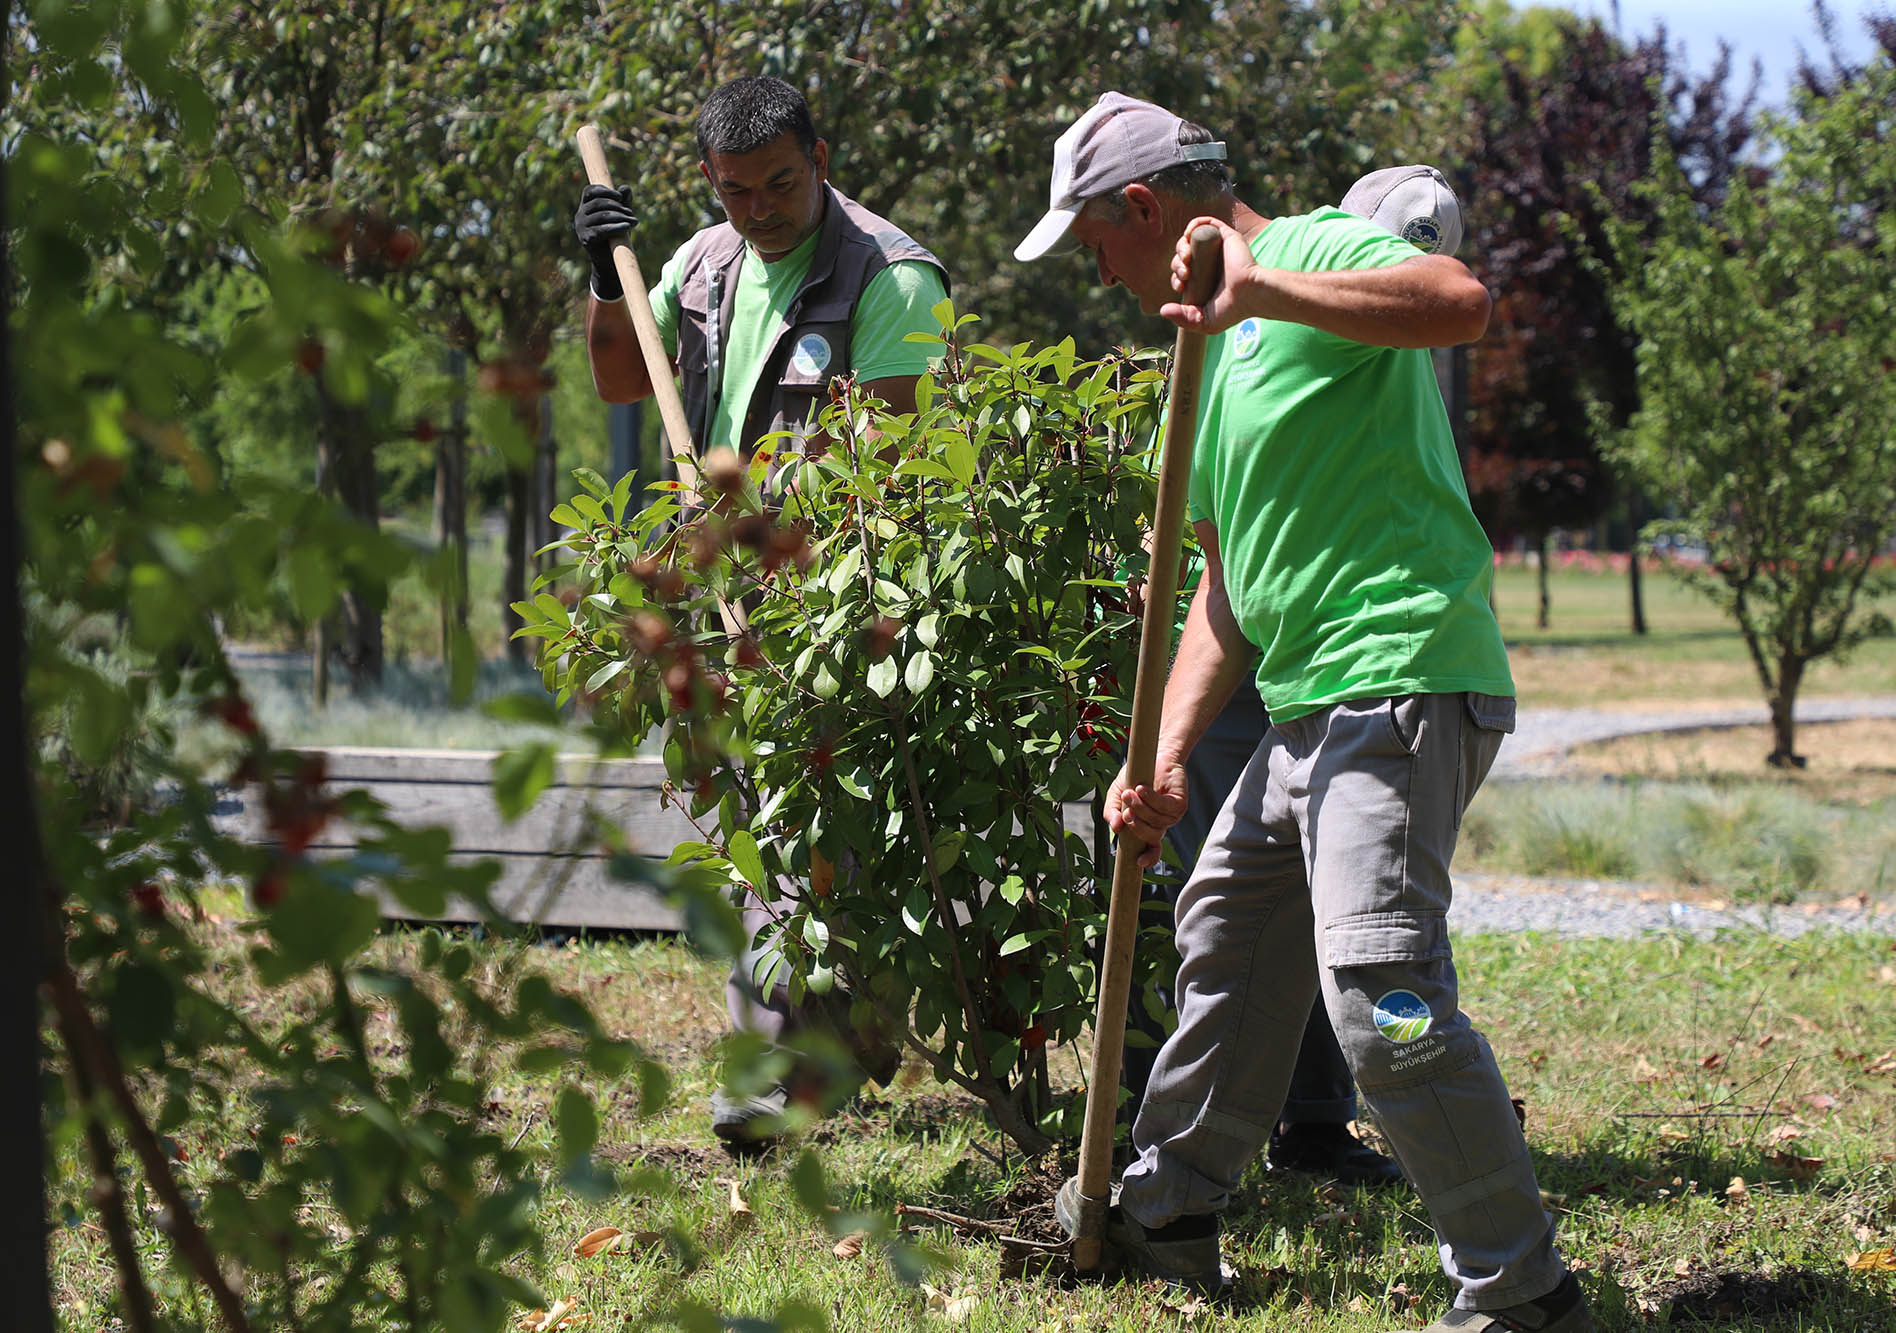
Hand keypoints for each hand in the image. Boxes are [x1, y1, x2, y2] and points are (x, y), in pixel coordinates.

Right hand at [574, 184, 636, 298]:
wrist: (610, 262)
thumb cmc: (615, 236)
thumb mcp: (621, 216)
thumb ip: (623, 202)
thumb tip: (625, 187)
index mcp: (585, 207)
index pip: (590, 191)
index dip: (604, 190)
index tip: (620, 197)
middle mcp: (580, 215)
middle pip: (598, 203)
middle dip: (617, 206)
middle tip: (631, 213)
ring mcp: (581, 228)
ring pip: (601, 215)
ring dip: (620, 216)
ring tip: (634, 221)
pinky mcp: (586, 239)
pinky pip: (601, 230)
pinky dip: (616, 227)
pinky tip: (627, 226)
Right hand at [1104, 758, 1188, 868]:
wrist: (1152, 756)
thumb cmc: (1135, 776)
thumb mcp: (1116, 794)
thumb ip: (1111, 811)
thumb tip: (1115, 827)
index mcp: (1148, 826)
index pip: (1152, 849)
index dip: (1148, 857)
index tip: (1139, 862)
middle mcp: (1161, 824)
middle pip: (1152, 837)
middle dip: (1137, 826)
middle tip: (1126, 811)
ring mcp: (1172, 815)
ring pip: (1157, 822)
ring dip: (1141, 808)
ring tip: (1130, 792)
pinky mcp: (1179, 803)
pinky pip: (1165, 807)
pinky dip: (1151, 798)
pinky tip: (1142, 788)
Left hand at [1159, 216, 1255, 335]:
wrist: (1251, 294)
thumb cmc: (1233, 310)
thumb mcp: (1204, 322)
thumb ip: (1183, 319)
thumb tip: (1163, 310)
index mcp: (1205, 279)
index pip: (1182, 274)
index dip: (1175, 278)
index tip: (1181, 286)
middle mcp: (1210, 262)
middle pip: (1183, 257)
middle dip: (1176, 264)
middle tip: (1184, 274)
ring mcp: (1217, 248)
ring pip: (1190, 240)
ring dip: (1181, 247)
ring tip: (1186, 258)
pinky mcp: (1225, 235)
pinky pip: (1205, 223)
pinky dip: (1193, 226)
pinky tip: (1188, 236)